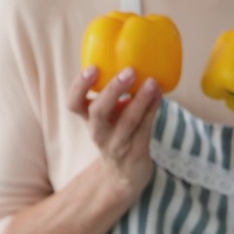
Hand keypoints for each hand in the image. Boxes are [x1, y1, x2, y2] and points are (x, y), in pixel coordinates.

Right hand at [67, 66, 162, 199]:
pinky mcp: (135, 153)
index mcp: (88, 120)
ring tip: (152, 82)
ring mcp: (117, 145)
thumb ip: (114, 94)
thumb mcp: (109, 115)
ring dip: (141, 100)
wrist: (125, 174)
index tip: (92, 68)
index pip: (73, 103)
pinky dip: (153, 110)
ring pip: (127, 122)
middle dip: (113, 90)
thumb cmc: (117, 134)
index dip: (80, 86)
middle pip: (98, 112)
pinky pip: (145, 128)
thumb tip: (131, 59)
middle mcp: (99, 133)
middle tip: (129, 71)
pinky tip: (160, 95)